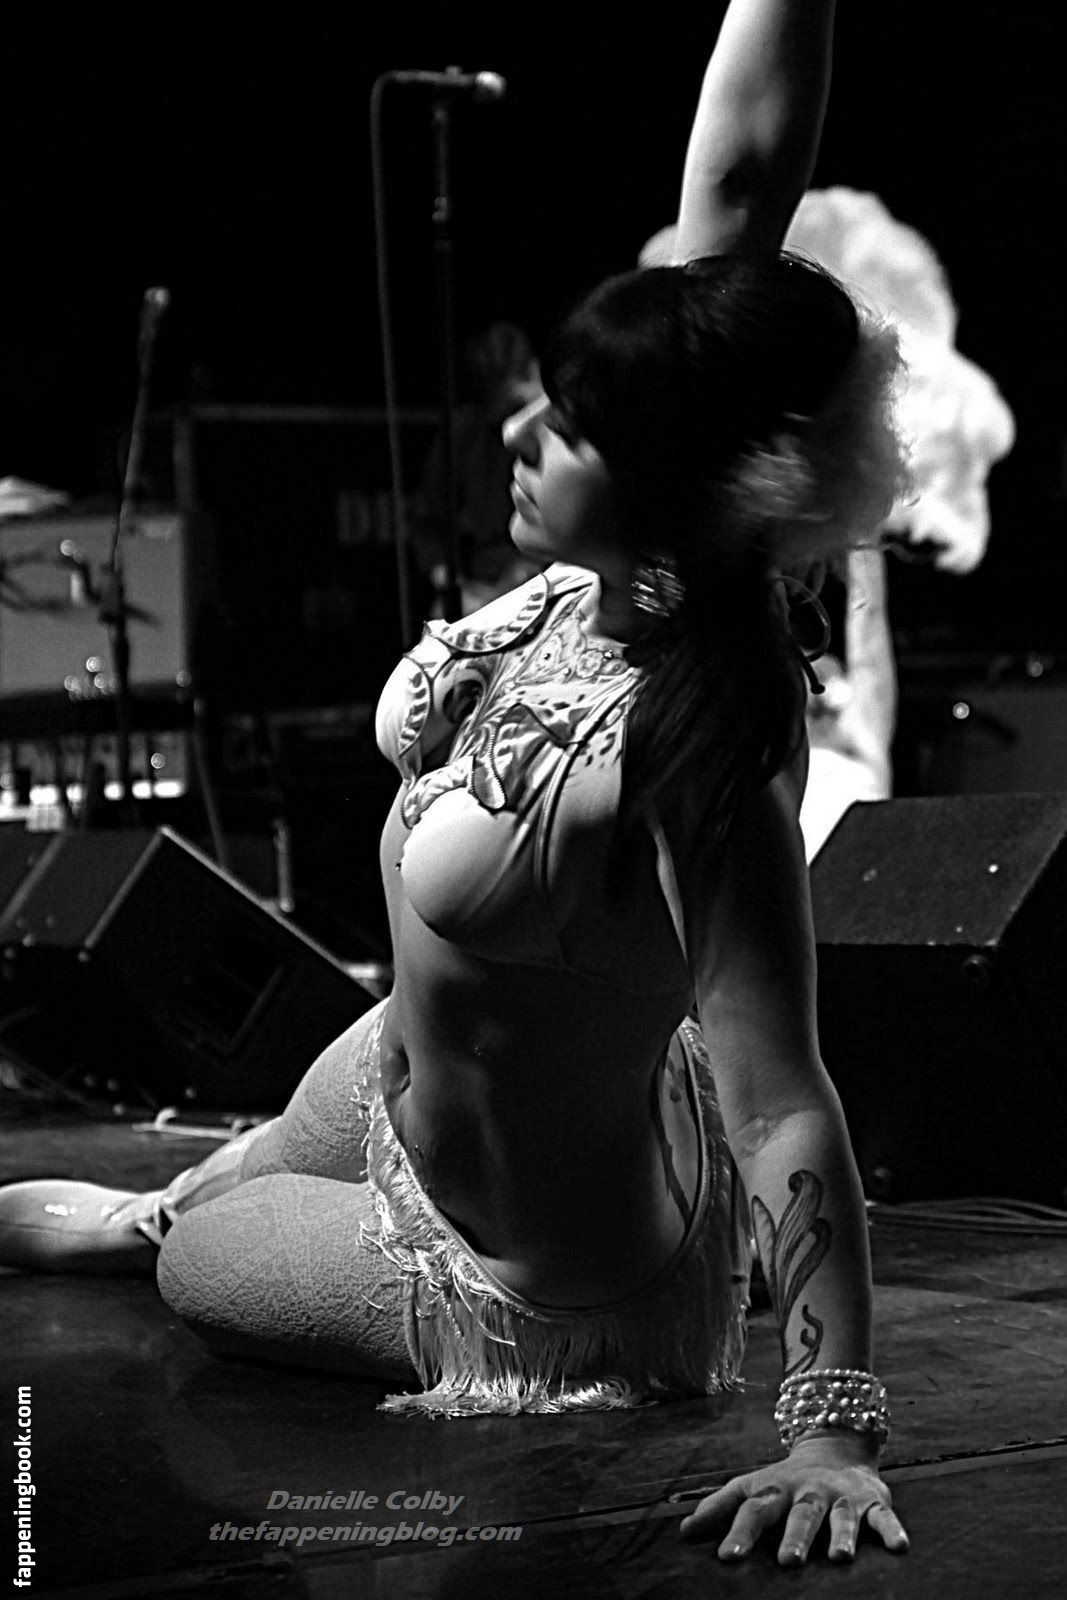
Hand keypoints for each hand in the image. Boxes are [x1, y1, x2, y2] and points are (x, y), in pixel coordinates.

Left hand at [679, 1434, 908, 1566]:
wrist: (834, 1447)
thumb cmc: (784, 1483)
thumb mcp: (752, 1488)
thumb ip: (719, 1508)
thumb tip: (682, 1533)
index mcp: (775, 1491)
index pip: (754, 1510)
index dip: (739, 1531)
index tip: (726, 1557)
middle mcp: (808, 1492)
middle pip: (800, 1514)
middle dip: (795, 1536)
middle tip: (787, 1561)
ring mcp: (841, 1496)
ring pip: (841, 1516)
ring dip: (840, 1535)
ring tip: (839, 1558)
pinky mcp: (872, 1501)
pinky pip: (884, 1516)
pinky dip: (892, 1529)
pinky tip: (899, 1547)